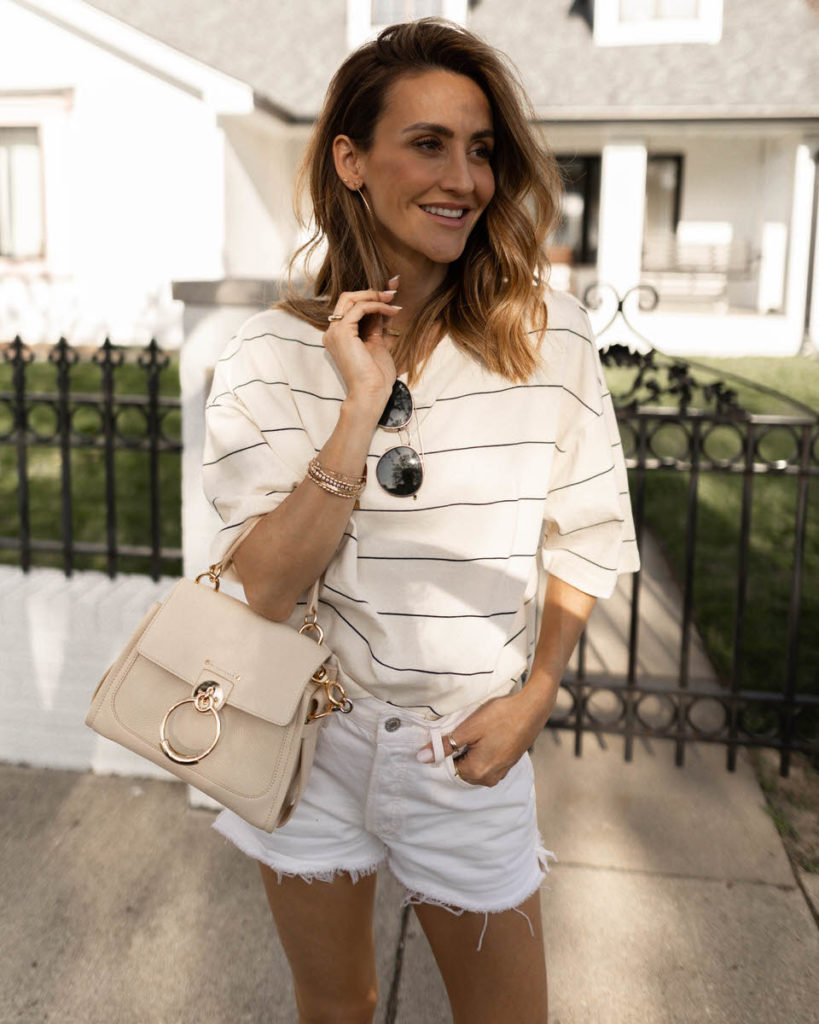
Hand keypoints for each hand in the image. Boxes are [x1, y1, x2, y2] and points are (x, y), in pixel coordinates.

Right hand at [323, 276, 401, 418]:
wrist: (371, 393)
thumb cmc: (375, 376)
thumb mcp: (377, 343)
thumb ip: (375, 325)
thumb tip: (382, 307)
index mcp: (339, 336)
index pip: (351, 307)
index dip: (371, 297)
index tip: (391, 295)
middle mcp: (332, 332)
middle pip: (347, 299)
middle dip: (371, 292)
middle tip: (392, 293)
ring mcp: (334, 331)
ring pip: (351, 299)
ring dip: (374, 296)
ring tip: (393, 300)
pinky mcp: (342, 332)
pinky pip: (359, 308)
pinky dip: (376, 306)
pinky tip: (390, 311)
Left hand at [416, 690, 548, 786]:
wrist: (532, 709)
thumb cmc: (501, 716)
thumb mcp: (469, 728)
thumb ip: (445, 745)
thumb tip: (422, 757)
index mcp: (477, 771)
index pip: (448, 768)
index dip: (445, 750)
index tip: (451, 734)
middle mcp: (489, 778)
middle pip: (461, 769)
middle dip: (458, 752)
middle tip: (465, 731)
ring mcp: (500, 773)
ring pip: (473, 766)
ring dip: (469, 752)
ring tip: (476, 732)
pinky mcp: (507, 765)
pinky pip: (486, 764)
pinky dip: (481, 753)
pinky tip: (486, 736)